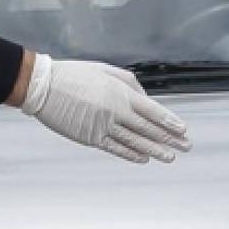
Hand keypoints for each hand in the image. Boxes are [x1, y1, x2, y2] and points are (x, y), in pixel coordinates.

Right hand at [21, 53, 191, 163]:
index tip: (183, 130)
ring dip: (155, 150)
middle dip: (170, 139)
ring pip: (135, 141)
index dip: (170, 122)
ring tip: (169, 157)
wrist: (42, 86)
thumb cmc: (72, 74)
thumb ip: (128, 82)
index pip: (152, 110)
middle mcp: (115, 111)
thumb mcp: (103, 69)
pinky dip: (131, 154)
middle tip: (185, 146)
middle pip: (148, 128)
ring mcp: (103, 126)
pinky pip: (115, 148)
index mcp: (119, 93)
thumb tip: (145, 97)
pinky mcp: (90, 137)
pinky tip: (143, 159)